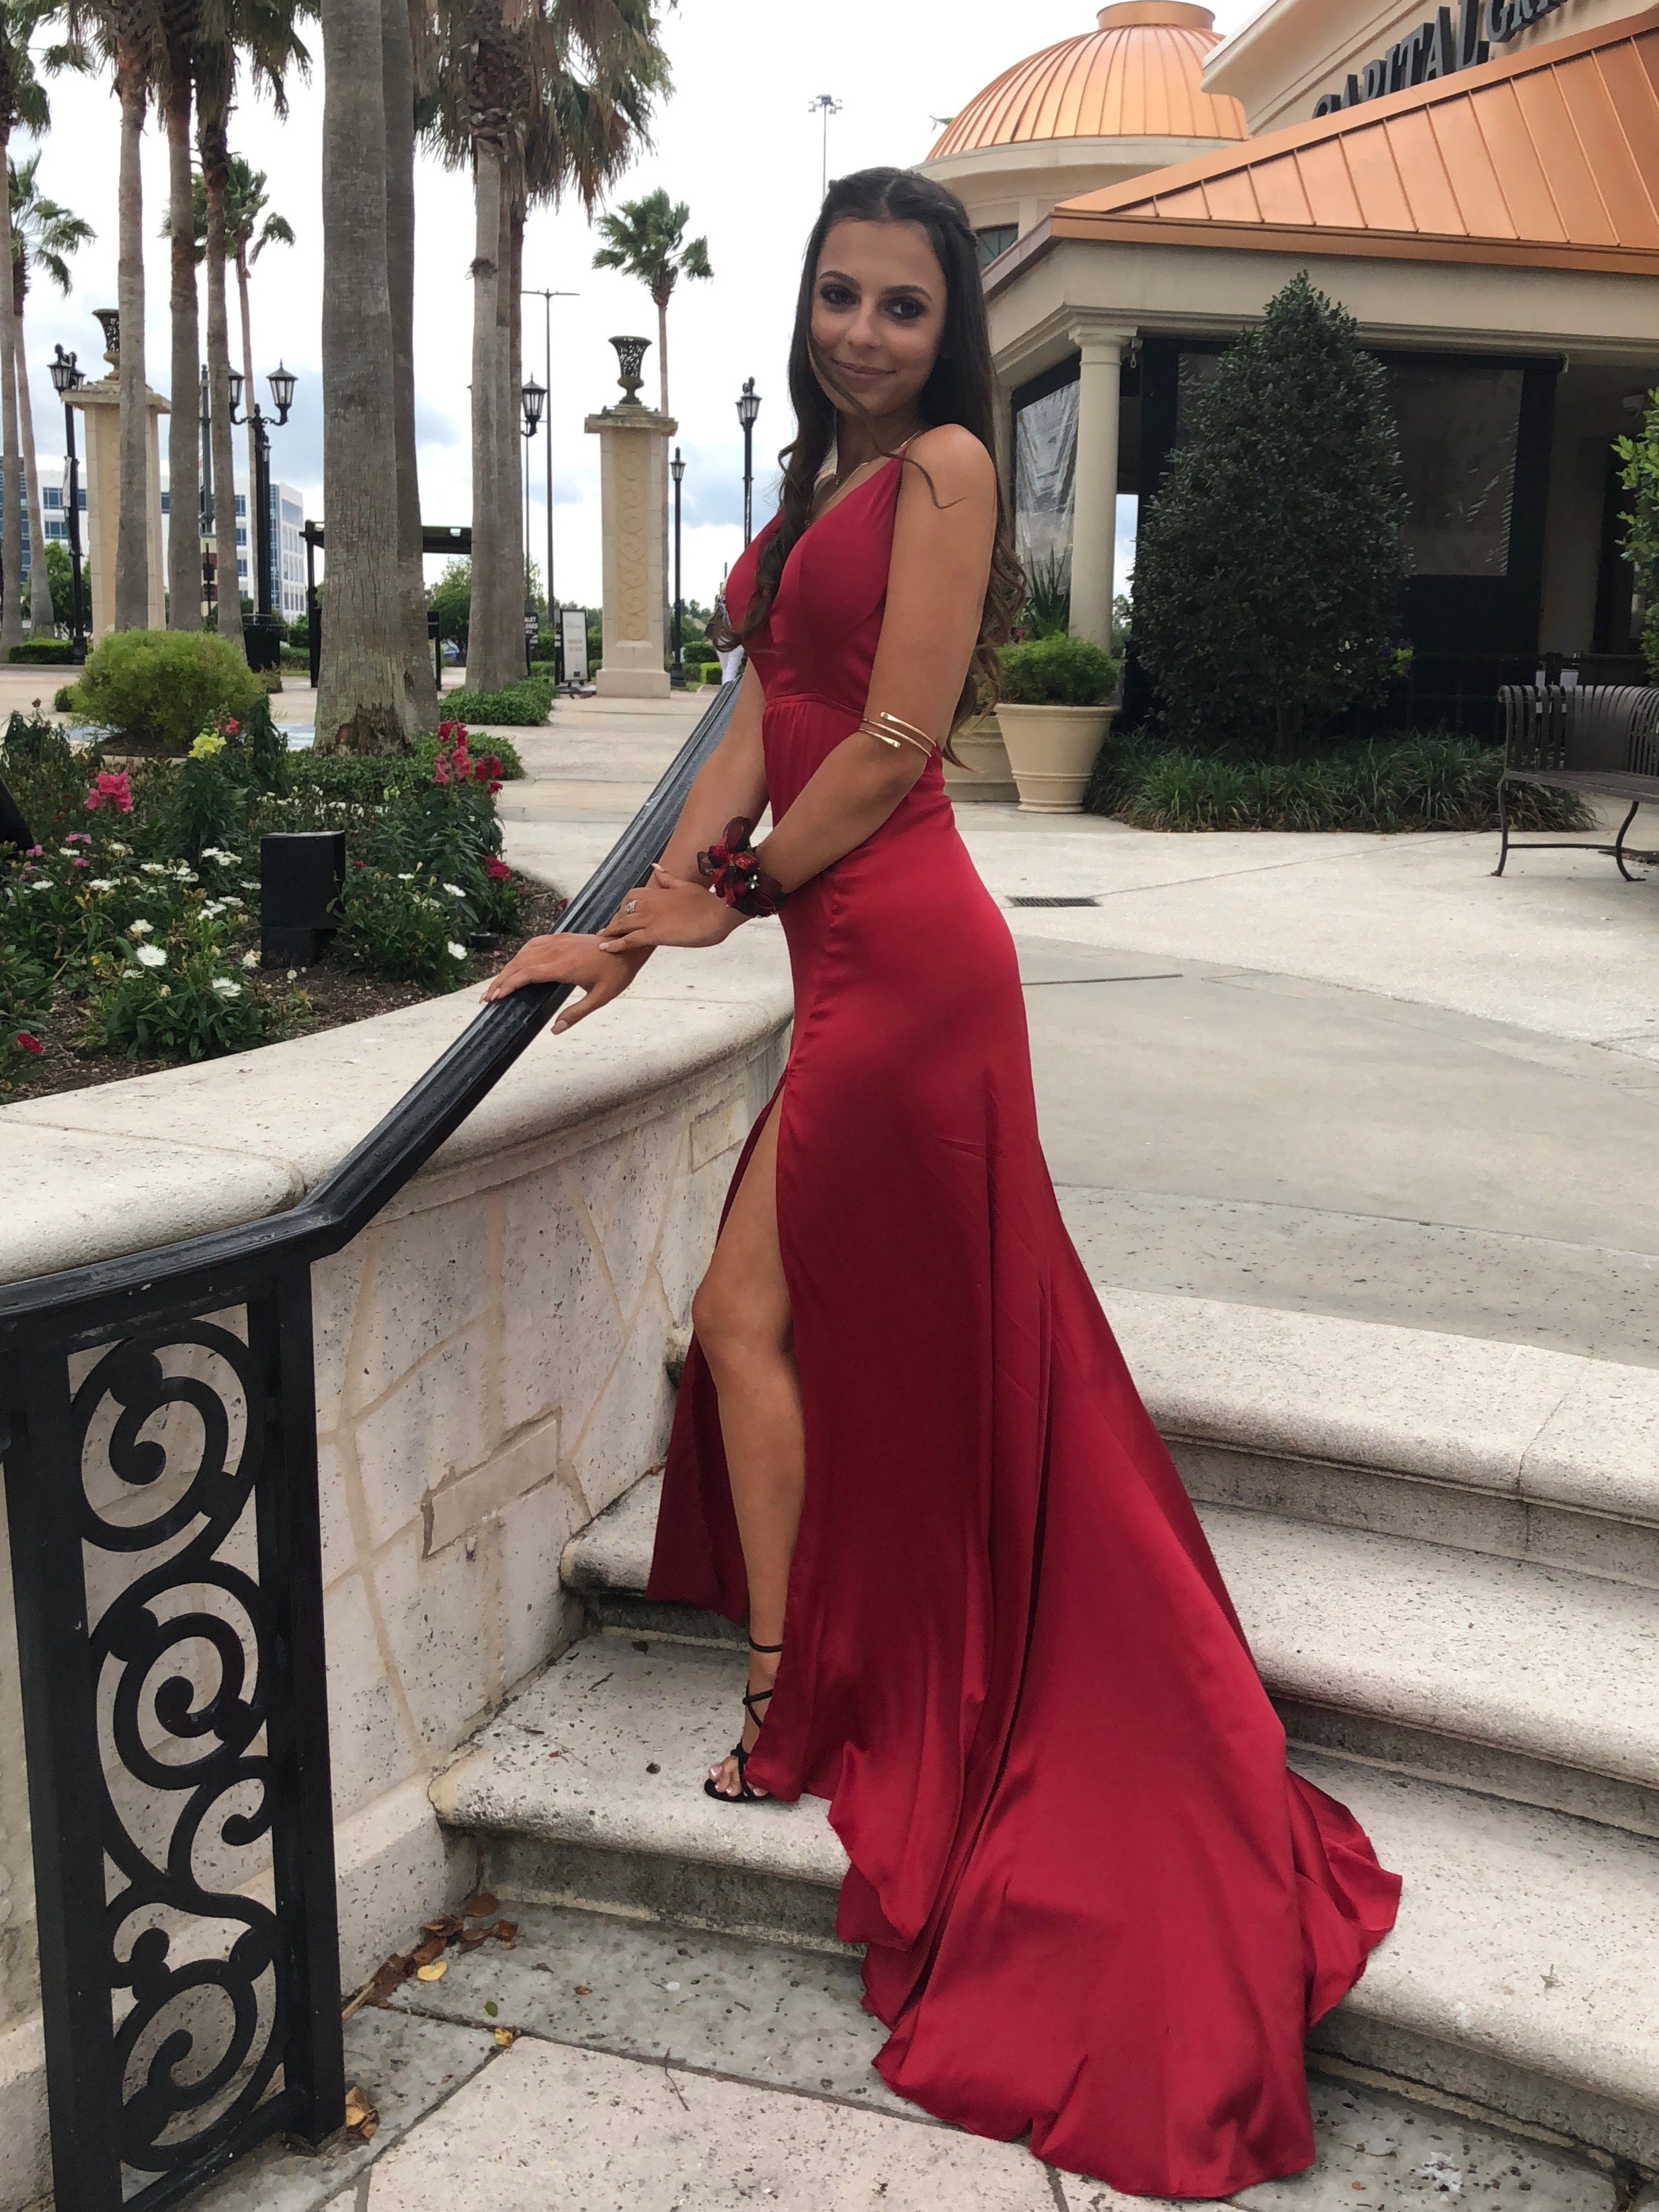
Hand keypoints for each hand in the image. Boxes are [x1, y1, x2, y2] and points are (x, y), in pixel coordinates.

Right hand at [478, 930, 649, 1033]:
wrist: (627, 947)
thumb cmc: (616, 973)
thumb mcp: (600, 998)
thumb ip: (577, 1013)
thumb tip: (556, 1030)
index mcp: (563, 966)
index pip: (527, 973)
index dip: (509, 984)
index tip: (496, 997)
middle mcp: (556, 951)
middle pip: (519, 963)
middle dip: (501, 980)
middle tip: (487, 997)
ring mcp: (557, 942)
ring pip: (524, 953)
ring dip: (508, 968)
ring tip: (496, 985)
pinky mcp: (561, 937)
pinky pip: (534, 944)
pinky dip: (520, 955)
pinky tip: (515, 964)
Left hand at [597, 864, 744, 952]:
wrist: (720, 913)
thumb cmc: (709, 902)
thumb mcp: (686, 885)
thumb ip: (669, 878)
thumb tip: (655, 868)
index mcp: (659, 892)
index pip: (633, 896)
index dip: (625, 905)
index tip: (622, 913)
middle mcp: (651, 903)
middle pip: (624, 910)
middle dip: (616, 920)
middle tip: (609, 930)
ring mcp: (651, 919)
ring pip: (622, 924)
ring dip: (611, 931)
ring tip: (602, 938)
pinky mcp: (654, 934)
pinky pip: (629, 939)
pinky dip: (615, 944)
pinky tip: (605, 948)